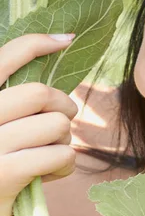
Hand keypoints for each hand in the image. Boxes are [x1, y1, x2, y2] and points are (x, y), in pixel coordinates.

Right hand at [0, 33, 78, 215]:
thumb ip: (13, 104)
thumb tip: (52, 76)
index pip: (2, 59)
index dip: (37, 43)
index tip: (67, 38)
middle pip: (38, 93)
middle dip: (63, 107)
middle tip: (61, 122)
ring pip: (55, 125)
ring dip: (64, 141)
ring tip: (49, 154)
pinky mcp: (2, 176)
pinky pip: (58, 155)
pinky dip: (64, 165)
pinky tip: (49, 174)